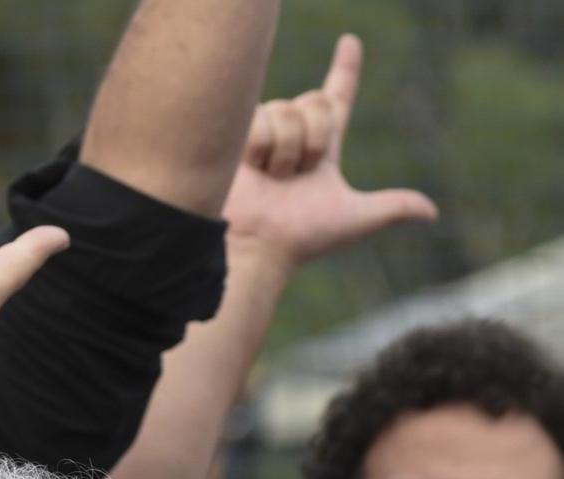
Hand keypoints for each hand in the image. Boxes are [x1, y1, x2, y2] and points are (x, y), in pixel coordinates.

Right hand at [225, 35, 436, 270]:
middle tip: (298, 173)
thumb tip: (432, 212)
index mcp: (321, 147)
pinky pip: (260, 119)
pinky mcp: (235, 137)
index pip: (337, 98)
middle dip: (314, 136)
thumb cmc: (302, 238)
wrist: (260, 246)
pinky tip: (251, 171)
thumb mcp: (354, 219)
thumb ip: (392, 207)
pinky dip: (261, 148)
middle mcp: (293, 136)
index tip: (350, 42)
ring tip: (272, 178)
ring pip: (286, 109)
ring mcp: (264, 135)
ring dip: (286, 149)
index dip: (345, 70)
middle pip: (315, 100)